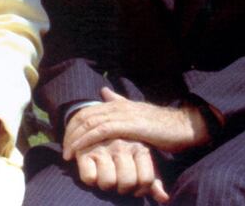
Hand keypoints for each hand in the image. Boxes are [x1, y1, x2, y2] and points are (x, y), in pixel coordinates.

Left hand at [63, 87, 209, 158]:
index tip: (67, 141)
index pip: (87, 111)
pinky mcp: (129, 124)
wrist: (181, 126)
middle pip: (84, 116)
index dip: (74, 125)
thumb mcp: (136, 112)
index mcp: (117, 103)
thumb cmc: (160, 124)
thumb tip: (104, 91)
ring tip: (67, 153)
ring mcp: (123, 114)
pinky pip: (101, 130)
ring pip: (90, 122)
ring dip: (75, 138)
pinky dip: (87, 140)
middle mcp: (117, 105)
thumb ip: (119, 102)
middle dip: (70, 132)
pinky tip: (79, 149)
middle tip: (63, 148)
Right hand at [72, 136, 168, 201]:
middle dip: (123, 188)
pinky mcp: (84, 150)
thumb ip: (153, 180)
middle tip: (119, 180)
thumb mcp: (143, 160)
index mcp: (140, 147)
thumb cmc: (127, 149)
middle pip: (127, 183)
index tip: (136, 187)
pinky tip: (93, 170)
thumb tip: (164, 198)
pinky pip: (89, 178)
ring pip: (108, 183)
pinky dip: (91, 179)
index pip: (146, 180)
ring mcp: (104, 147)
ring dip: (106, 184)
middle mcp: (122, 145)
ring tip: (106, 175)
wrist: (99, 124)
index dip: (141, 190)